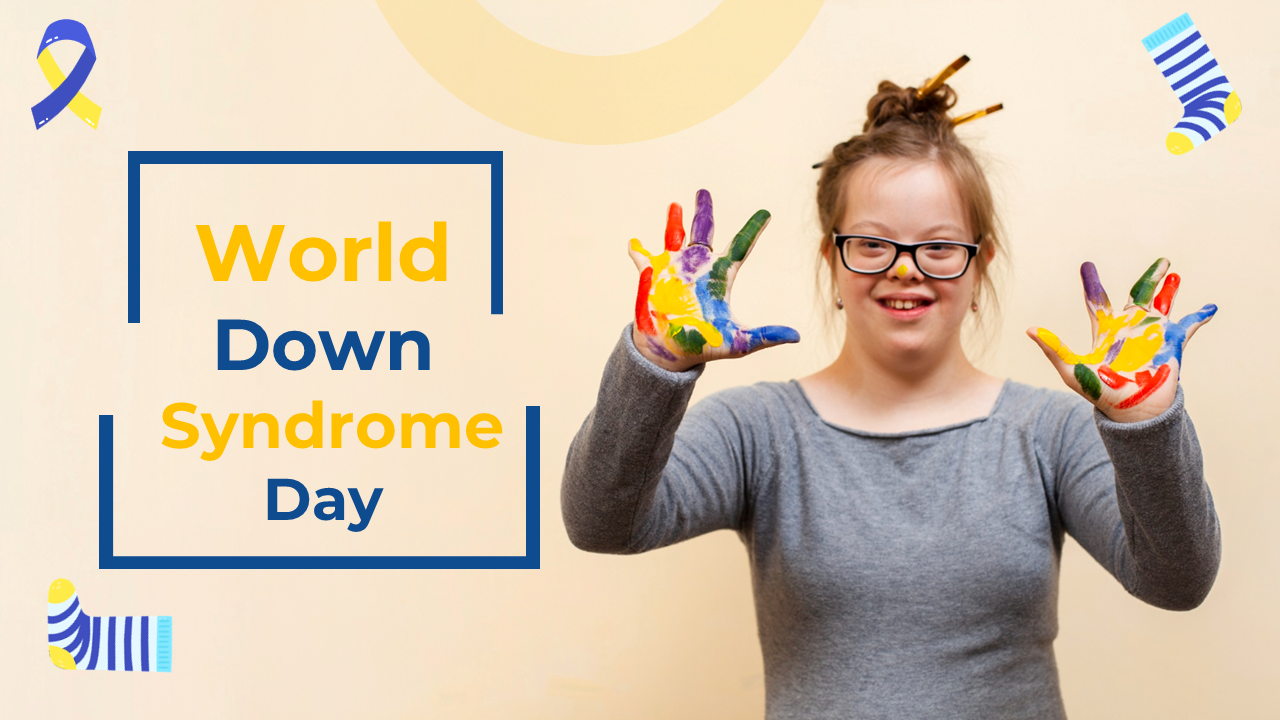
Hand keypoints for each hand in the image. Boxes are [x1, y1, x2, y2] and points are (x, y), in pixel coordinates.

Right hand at [630, 189, 798, 371]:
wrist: (672, 355)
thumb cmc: (704, 346)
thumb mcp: (738, 342)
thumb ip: (766, 336)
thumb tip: (797, 336)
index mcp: (720, 276)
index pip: (740, 246)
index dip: (752, 229)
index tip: (766, 213)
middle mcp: (698, 268)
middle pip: (703, 232)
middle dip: (703, 211)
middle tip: (703, 192)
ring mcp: (674, 271)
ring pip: (674, 238)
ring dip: (673, 221)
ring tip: (675, 205)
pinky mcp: (653, 280)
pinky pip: (644, 261)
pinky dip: (639, 252)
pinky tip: (634, 243)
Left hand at [1028, 259, 1216, 422]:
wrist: (1132, 412)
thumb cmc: (1100, 392)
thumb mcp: (1072, 369)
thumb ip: (1054, 348)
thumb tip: (1029, 330)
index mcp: (1106, 330)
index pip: (1097, 300)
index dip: (1092, 283)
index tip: (1086, 265)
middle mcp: (1130, 328)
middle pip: (1138, 295)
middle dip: (1149, 277)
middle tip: (1160, 260)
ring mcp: (1152, 335)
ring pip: (1162, 304)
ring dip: (1168, 289)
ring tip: (1173, 271)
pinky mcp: (1172, 344)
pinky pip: (1188, 326)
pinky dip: (1199, 316)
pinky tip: (1209, 307)